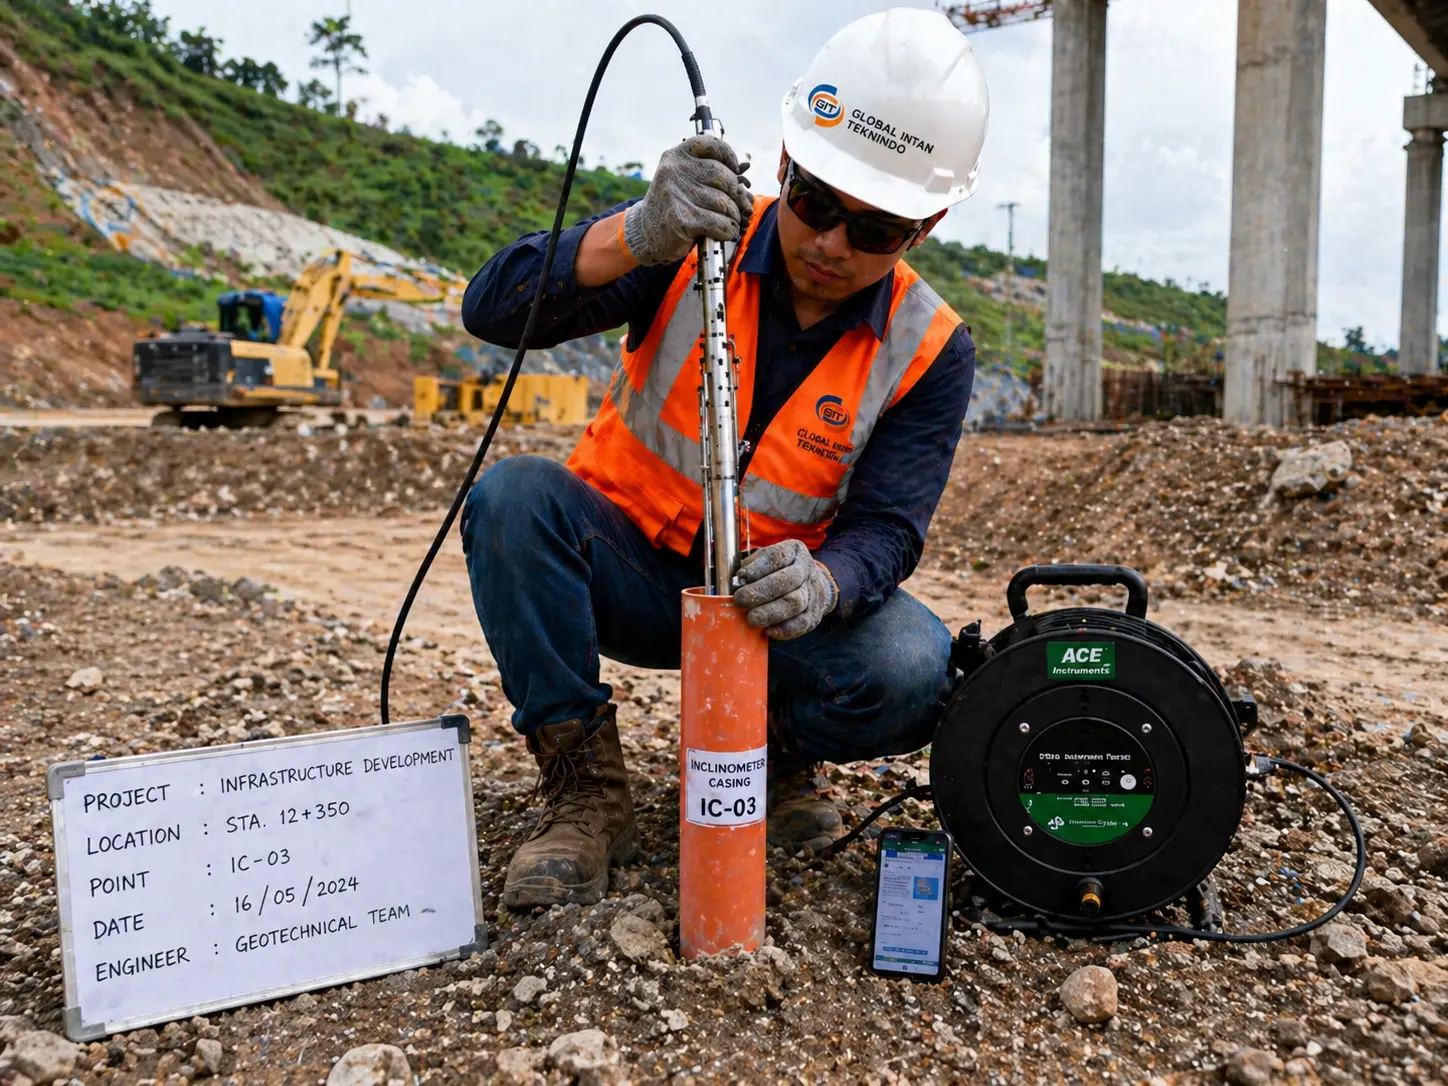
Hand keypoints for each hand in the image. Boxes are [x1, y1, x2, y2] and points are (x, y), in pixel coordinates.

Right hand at [622, 134, 752, 265]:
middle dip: (737, 194)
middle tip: (740, 206)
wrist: (646, 233)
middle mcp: (675, 170)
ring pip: (724, 203)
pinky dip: (728, 230)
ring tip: (730, 221)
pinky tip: (725, 232)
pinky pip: (720, 223)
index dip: (729, 156)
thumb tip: (744, 180)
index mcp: (677, 155)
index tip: (735, 170)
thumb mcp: (683, 179)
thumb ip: (707, 172)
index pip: (712, 144)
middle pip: (724, 177)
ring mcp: (676, 194)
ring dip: (734, 216)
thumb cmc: (674, 205)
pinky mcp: (682, 218)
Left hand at [732, 540, 837, 640]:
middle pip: (787, 580)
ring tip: (751, 619)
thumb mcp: (766, 558)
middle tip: (740, 601)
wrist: (814, 585)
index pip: (777, 556)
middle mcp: (806, 569)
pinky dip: (784, 629)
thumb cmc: (780, 571)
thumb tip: (737, 581)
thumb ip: (751, 566)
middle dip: (761, 592)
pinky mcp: (815, 613)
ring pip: (795, 602)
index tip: (740, 577)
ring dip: (770, 612)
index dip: (757, 568)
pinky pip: (801, 623)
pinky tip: (768, 631)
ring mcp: (813, 592)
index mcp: (793, 551)